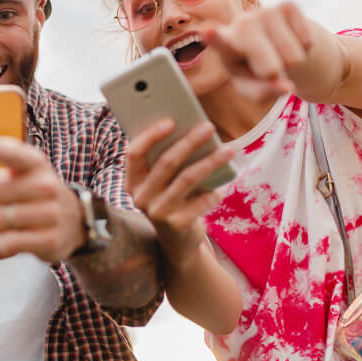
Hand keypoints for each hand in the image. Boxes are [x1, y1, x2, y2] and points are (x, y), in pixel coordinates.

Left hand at [0, 135, 83, 262]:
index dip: (1, 149)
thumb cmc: (33, 194)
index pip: (17, 154)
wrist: (74, 223)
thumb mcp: (17, 176)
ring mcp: (51, 214)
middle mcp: (47, 186)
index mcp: (37, 165)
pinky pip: (7, 242)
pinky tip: (1, 236)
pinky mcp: (50, 240)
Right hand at [125, 119, 232, 263]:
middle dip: (189, 142)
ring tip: (229, 149)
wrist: (177, 240)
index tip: (171, 120)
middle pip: (166, 163)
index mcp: (132, 181)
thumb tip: (190, 129)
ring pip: (187, 179)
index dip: (150, 136)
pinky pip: (200, 201)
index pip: (134, 154)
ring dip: (210, 162)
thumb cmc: (171, 198)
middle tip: (208, 127)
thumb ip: (165, 160)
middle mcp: (140, 197)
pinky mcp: (177, 224)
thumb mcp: (161, 182)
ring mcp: (157, 212)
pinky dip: (213, 192)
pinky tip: (221, 188)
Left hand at [204, 1, 311, 99]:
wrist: (274, 45)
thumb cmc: (256, 72)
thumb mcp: (254, 90)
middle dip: (276, 75)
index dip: (214, 37)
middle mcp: (242, 24)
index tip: (208, 31)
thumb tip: (287, 88)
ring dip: (291, 62)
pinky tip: (289, 41)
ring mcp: (265, 11)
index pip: (219, 42)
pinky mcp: (288, 6)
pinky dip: (303, 49)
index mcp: (225, 46)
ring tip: (276, 53)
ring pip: (293, 57)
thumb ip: (264, 93)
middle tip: (265, 68)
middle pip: (270, 67)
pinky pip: (307, 42)